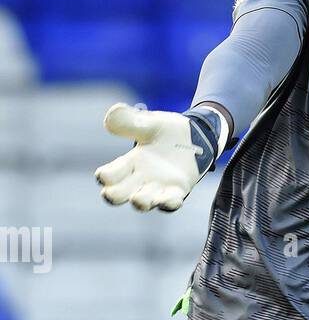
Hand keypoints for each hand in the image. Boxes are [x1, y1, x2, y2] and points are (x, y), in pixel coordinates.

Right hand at [95, 103, 212, 212]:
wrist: (195, 136)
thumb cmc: (166, 131)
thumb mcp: (148, 123)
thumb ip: (129, 121)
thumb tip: (110, 115)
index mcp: (130, 162)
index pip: (110, 174)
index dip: (104, 176)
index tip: (103, 176)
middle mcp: (140, 178)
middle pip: (120, 194)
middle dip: (114, 196)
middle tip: (111, 194)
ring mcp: (158, 187)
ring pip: (143, 203)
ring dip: (140, 202)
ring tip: (137, 199)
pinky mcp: (178, 190)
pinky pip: (171, 203)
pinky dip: (168, 203)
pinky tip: (168, 200)